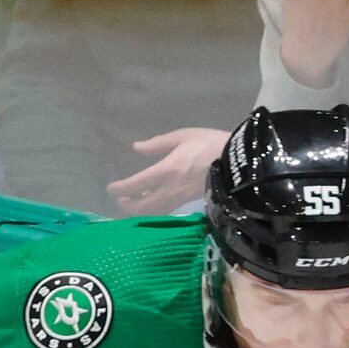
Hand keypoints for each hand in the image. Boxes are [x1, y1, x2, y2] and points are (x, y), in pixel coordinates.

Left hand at [107, 126, 229, 215]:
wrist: (237, 163)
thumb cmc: (210, 144)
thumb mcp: (183, 136)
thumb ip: (158, 144)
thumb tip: (137, 148)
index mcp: (167, 170)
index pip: (138, 184)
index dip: (122, 188)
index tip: (111, 189)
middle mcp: (172, 188)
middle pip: (145, 205)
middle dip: (131, 206)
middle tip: (121, 202)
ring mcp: (182, 198)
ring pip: (157, 211)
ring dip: (142, 211)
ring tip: (133, 207)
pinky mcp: (191, 201)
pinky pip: (168, 209)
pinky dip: (156, 210)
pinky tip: (153, 205)